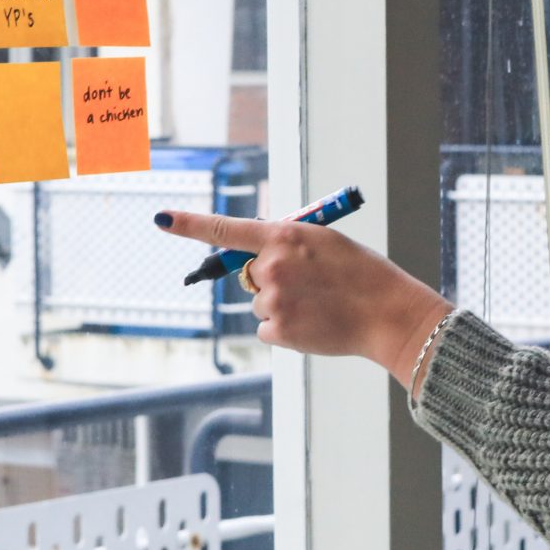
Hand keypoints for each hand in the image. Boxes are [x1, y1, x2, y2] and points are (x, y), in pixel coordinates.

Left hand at [156, 208, 452, 388]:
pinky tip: (314, 324)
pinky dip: (287, 330)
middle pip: (251, 275)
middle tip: (312, 286)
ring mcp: (273, 300)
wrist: (388, 313)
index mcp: (285, 236)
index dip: (189, 224)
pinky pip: (269, 330)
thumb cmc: (362, 275)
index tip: (161, 219)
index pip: (226, 228)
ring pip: (261, 304)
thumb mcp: (325, 243)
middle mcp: (272, 266)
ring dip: (284, 307)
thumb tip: (261, 261)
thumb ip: (289, 246)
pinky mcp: (278, 330)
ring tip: (320, 306)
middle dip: (273, 281)